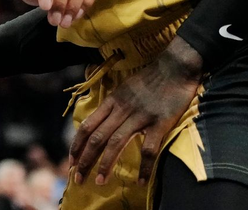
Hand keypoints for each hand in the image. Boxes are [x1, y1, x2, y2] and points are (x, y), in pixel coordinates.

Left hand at [68, 38, 202, 185]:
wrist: (175, 65)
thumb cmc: (151, 77)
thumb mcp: (124, 88)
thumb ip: (114, 105)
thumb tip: (102, 120)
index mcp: (111, 101)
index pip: (86, 126)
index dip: (76, 145)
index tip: (71, 161)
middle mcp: (121, 110)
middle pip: (96, 138)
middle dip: (84, 160)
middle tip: (78, 179)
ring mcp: (139, 116)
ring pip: (115, 144)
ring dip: (105, 165)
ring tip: (99, 183)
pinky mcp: (159, 123)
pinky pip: (148, 149)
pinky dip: (144, 167)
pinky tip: (141, 181)